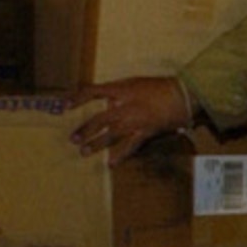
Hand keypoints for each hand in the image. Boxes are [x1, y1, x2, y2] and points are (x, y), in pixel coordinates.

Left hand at [68, 77, 190, 163]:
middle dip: (85, 130)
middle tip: (73, 139)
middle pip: (99, 120)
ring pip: (111, 135)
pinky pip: (131, 146)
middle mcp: (125, 107)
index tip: (64, 106)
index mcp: (121, 90)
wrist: (182, 97)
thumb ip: (119, 92)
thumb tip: (107, 104)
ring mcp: (135, 121)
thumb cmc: (159, 87)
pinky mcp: (145, 132)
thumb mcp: (135, 83)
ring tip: (84, 152)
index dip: (77, 98)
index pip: (92, 92)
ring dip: (96, 144)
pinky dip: (121, 155)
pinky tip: (111, 163)